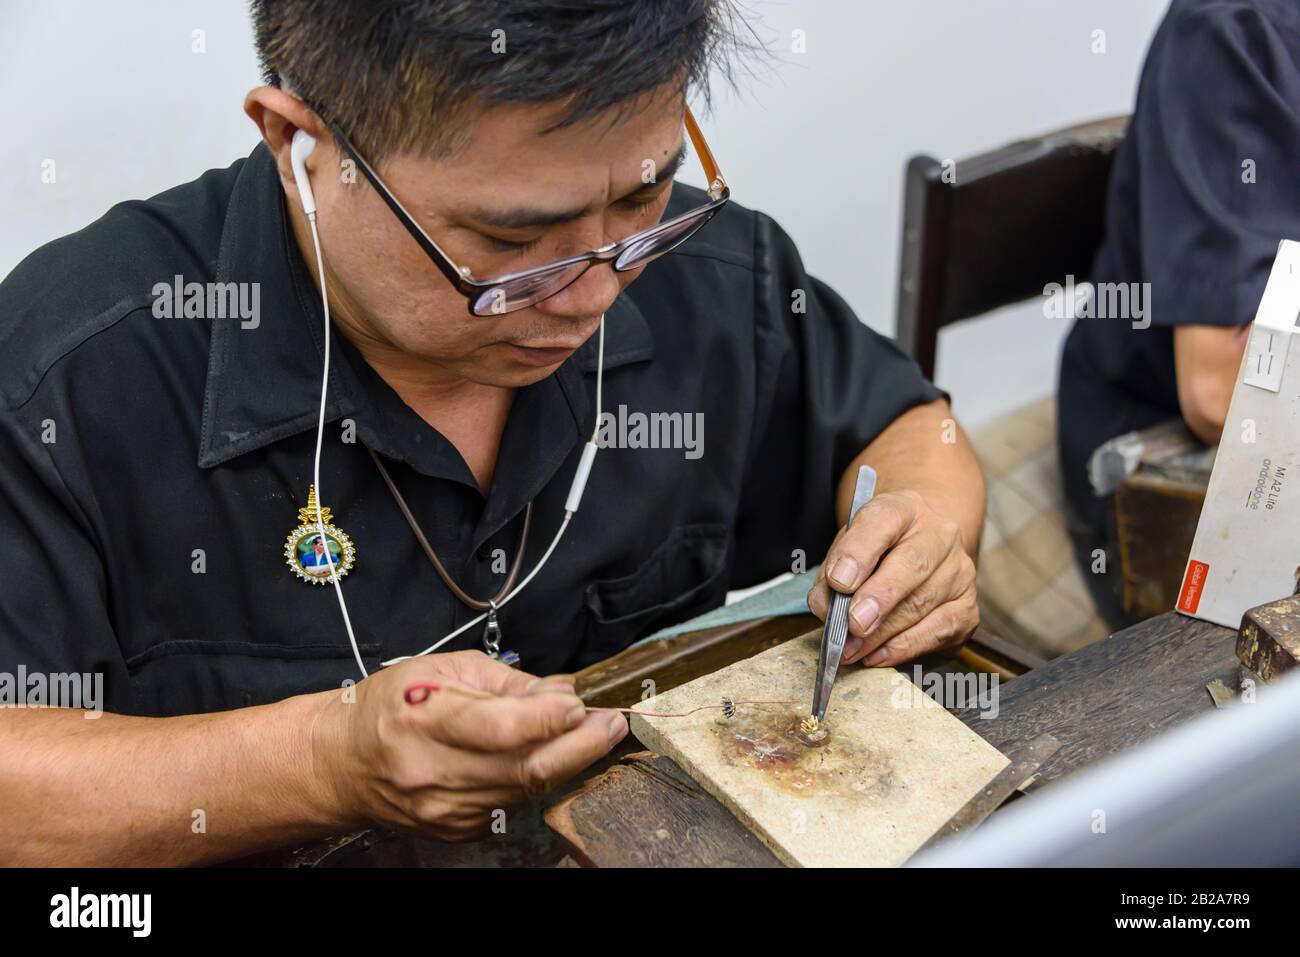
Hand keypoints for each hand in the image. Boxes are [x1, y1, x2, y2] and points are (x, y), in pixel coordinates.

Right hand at [312, 651, 626, 841]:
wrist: (344, 762)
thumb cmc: (390, 707)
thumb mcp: (444, 670)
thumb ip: (507, 682)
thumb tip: (560, 692)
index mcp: (426, 719)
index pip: (501, 727)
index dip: (548, 717)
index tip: (578, 702)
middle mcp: (435, 770)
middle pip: (525, 767)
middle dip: (580, 745)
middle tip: (611, 724)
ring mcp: (446, 808)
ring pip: (526, 789)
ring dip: (566, 762)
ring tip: (590, 734)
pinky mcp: (456, 829)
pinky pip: (512, 805)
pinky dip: (535, 780)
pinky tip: (544, 758)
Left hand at [806, 489, 977, 667]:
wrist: (923, 547)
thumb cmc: (878, 549)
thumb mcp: (849, 546)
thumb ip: (831, 572)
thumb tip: (826, 607)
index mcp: (904, 508)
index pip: (883, 521)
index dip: (859, 552)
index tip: (838, 581)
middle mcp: (940, 535)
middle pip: (911, 566)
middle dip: (879, 599)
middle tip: (853, 624)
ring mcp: (959, 571)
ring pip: (922, 604)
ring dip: (882, 633)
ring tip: (852, 648)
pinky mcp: (968, 607)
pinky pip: (939, 631)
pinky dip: (906, 647)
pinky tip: (879, 655)